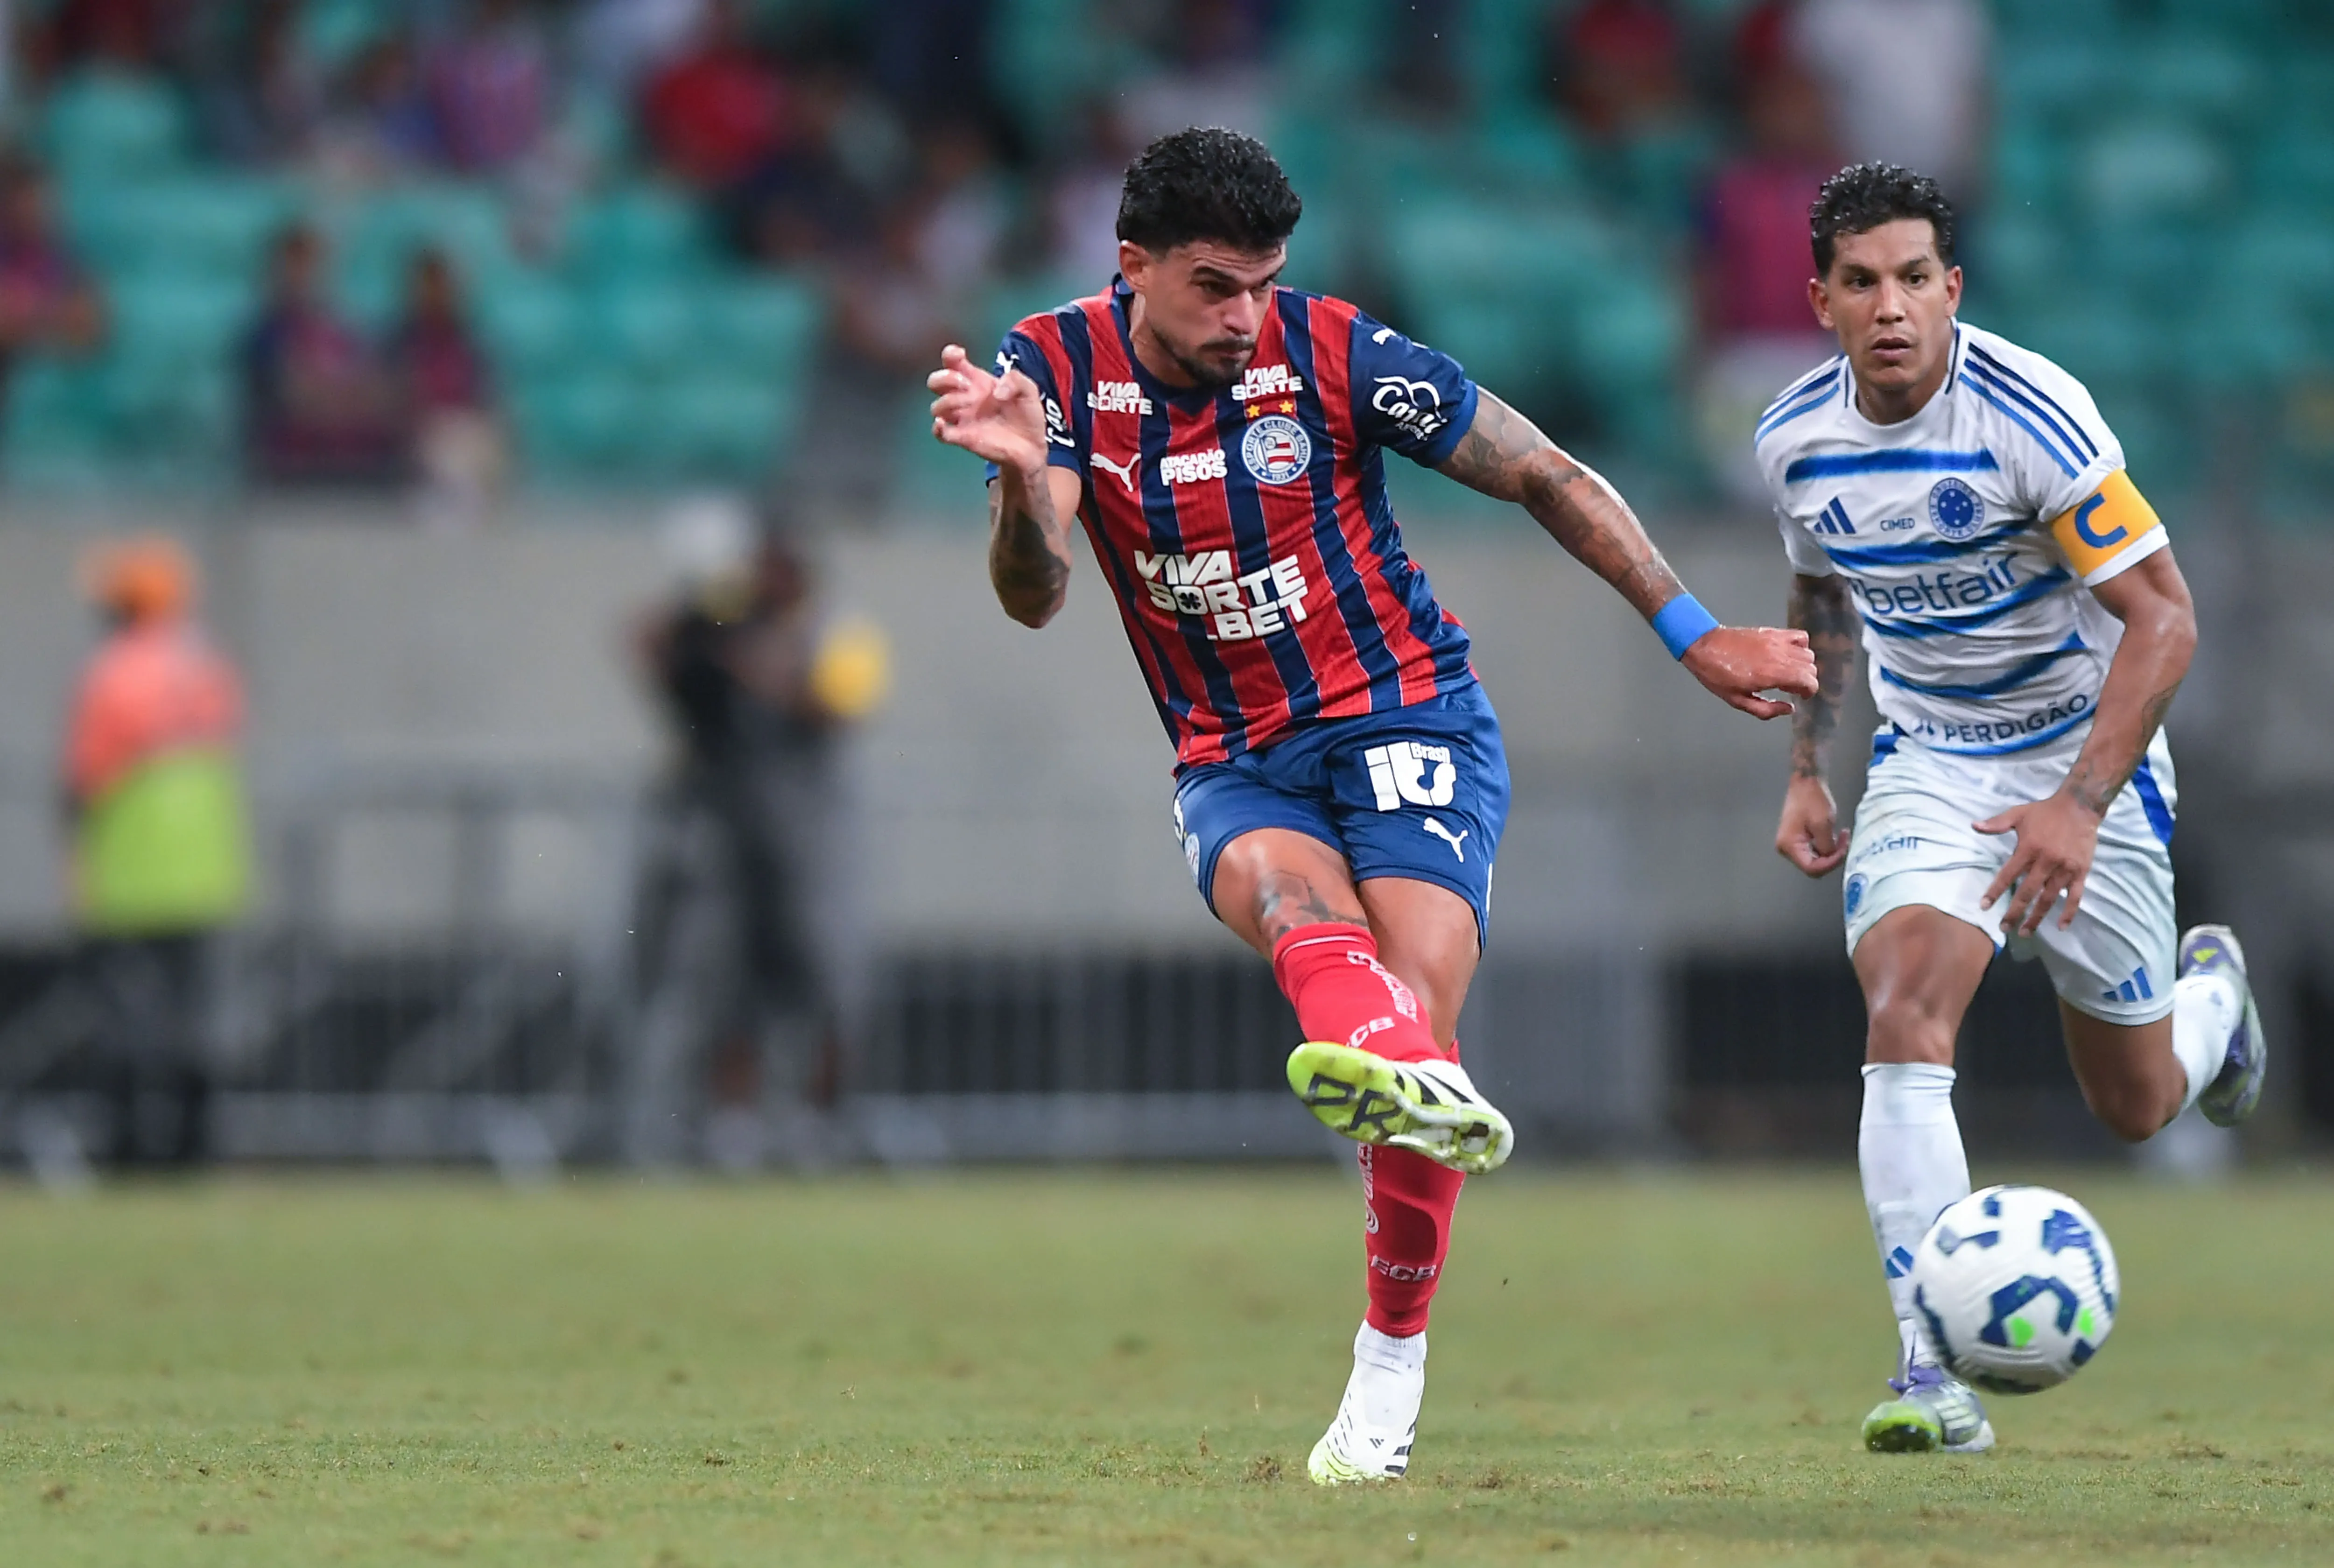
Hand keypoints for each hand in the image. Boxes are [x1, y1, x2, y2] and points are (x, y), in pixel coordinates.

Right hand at [929, 344, 1047, 474]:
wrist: (1032, 445)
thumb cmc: (1027, 414)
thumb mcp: (1028, 389)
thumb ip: (1015, 379)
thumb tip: (996, 391)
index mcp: (977, 381)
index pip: (952, 363)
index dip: (950, 355)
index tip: (960, 355)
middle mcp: (965, 397)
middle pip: (936, 382)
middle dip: (945, 378)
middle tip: (965, 384)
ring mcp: (962, 418)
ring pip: (937, 407)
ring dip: (948, 401)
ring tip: (970, 404)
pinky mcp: (963, 438)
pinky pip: (941, 433)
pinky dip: (937, 428)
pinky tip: (943, 424)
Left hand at [1681, 626, 1817, 719]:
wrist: (1704, 647)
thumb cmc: (1718, 676)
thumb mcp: (1738, 701)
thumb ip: (1766, 709)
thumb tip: (1789, 709)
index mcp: (1772, 674)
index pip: (1808, 681)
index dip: (1809, 691)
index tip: (1800, 696)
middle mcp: (1779, 656)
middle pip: (1811, 667)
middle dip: (1806, 680)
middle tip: (1790, 687)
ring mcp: (1777, 641)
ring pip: (1808, 653)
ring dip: (1804, 665)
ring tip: (1788, 672)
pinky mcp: (1773, 632)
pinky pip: (1800, 636)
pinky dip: (1801, 646)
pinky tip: (1789, 654)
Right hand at [1775, 773, 1846, 876]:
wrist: (1806, 782)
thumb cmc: (1812, 798)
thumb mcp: (1822, 823)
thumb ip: (1827, 845)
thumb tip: (1830, 856)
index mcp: (1789, 845)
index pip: (1811, 868)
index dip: (1830, 864)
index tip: (1844, 849)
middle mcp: (1786, 848)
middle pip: (1812, 865)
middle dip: (1832, 857)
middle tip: (1845, 841)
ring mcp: (1791, 844)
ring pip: (1815, 859)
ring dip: (1831, 851)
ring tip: (1841, 836)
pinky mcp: (1797, 839)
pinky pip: (1813, 850)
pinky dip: (1826, 846)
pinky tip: (1833, 835)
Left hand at [1975, 789, 2102, 934]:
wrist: (2080, 806)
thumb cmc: (2045, 811)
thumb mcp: (2018, 813)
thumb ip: (1997, 823)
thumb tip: (1974, 826)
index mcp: (2029, 849)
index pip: (2008, 875)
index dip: (1995, 891)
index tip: (1984, 906)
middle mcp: (2046, 862)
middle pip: (2027, 893)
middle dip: (2014, 912)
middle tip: (2003, 928)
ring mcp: (2065, 869)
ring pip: (2049, 899)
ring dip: (2037, 918)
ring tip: (2024, 932)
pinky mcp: (2081, 873)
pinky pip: (2075, 897)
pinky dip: (2069, 913)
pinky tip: (2060, 926)